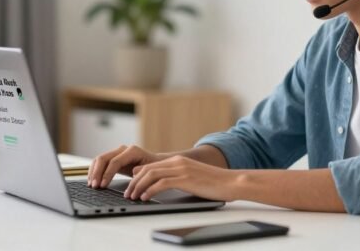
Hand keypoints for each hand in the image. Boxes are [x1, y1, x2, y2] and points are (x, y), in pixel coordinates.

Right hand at [88, 145, 162, 187]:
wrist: (155, 164)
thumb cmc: (154, 169)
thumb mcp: (150, 172)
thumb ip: (141, 173)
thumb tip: (133, 174)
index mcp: (133, 151)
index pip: (115, 162)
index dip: (107, 174)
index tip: (102, 185)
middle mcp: (123, 149)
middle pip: (104, 158)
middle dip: (97, 173)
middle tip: (94, 186)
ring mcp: (117, 152)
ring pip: (99, 159)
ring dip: (93, 172)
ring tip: (91, 185)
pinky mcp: (113, 158)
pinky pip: (100, 162)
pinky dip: (95, 171)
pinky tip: (92, 180)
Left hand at [124, 156, 238, 201]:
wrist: (231, 182)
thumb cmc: (214, 183)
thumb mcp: (192, 177)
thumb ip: (177, 177)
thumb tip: (161, 185)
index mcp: (178, 160)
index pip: (151, 165)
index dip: (138, 176)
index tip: (132, 186)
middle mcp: (178, 162)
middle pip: (148, 169)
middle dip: (135, 182)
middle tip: (128, 193)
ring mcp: (181, 169)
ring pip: (152, 175)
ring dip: (139, 186)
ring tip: (134, 196)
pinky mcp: (185, 178)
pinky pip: (161, 183)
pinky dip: (150, 191)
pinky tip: (146, 198)